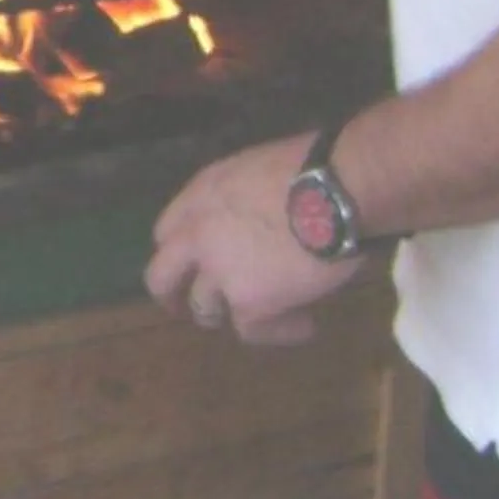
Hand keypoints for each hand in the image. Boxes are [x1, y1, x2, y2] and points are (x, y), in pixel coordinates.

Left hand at [145, 131, 364, 346]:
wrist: (336, 191)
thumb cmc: (314, 167)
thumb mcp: (258, 169)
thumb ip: (240, 200)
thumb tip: (258, 217)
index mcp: (202, 194)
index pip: (167, 230)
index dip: (181, 251)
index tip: (194, 261)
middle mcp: (198, 235)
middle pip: (161, 277)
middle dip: (171, 296)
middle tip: (184, 307)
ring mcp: (219, 273)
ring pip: (204, 309)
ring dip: (229, 313)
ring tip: (262, 315)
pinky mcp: (248, 304)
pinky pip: (252, 331)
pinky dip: (278, 331)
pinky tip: (304, 324)